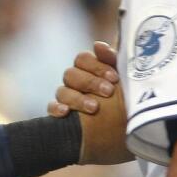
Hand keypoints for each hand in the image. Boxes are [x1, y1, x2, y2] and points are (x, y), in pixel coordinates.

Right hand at [48, 42, 132, 164]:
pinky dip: (57, 108)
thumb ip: (114, 60)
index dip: (96, 66)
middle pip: (71, 74)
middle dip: (90, 82)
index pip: (82, 58)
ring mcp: (66, 97)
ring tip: (94, 108)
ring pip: (62, 91)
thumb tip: (98, 45)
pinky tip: (66, 113)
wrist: (124, 131)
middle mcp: (75, 81)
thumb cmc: (125, 100)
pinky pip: (51, 108)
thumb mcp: (124, 80)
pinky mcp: (60, 114)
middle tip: (109, 92)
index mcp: (89, 69)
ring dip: (78, 98)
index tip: (114, 78)